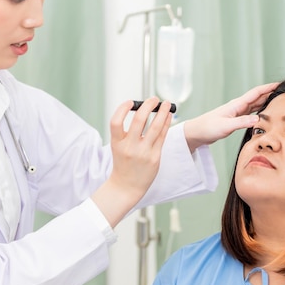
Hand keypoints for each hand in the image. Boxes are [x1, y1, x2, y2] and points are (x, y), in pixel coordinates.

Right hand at [91, 97, 172, 226]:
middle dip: (148, 106)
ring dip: (162, 112)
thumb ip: (127, 132)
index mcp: (117, 143)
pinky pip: (162, 136)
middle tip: (153, 98)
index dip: (122, 109)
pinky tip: (169, 116)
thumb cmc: (123, 164)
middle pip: (139, 121)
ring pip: (155, 127)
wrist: (127, 186)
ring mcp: (143, 152)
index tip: (131, 102)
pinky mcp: (155, 157)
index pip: (116, 122)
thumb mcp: (118, 147)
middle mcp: (130, 147)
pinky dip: (166, 124)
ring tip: (166, 103)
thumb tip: (142, 111)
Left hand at [183, 82, 278, 151]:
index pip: (256, 93)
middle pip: (258, 96)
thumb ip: (241, 122)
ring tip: (279, 101)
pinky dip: (260, 110)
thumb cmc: (208, 128)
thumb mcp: (226, 127)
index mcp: (237, 104)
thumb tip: (258, 119)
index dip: (268, 88)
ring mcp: (237, 111)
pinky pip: (251, 112)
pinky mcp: (235, 118)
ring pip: (255, 104)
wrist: (196, 132)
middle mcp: (238, 106)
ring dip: (266, 101)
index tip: (280, 84)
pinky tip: (265, 113)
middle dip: (271, 92)